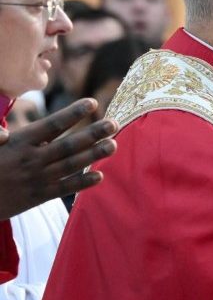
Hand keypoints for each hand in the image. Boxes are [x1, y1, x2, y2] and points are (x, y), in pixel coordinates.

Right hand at [0, 98, 117, 219]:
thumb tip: (4, 134)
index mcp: (19, 142)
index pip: (51, 125)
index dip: (73, 113)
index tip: (92, 102)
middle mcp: (31, 159)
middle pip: (68, 144)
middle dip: (92, 133)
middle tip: (114, 123)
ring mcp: (37, 178)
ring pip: (71, 165)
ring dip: (94, 155)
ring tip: (114, 145)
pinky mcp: (38, 196)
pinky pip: (64, 189)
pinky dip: (82, 182)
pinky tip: (99, 175)